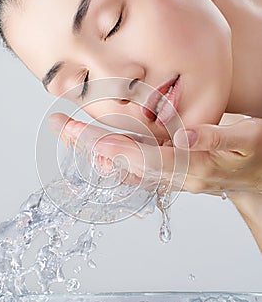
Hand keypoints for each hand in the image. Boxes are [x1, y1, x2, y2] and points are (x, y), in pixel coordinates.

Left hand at [49, 113, 261, 194]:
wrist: (259, 175)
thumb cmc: (257, 155)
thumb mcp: (248, 141)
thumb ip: (216, 139)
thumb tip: (185, 136)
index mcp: (193, 169)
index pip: (147, 159)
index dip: (118, 148)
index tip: (90, 137)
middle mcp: (175, 175)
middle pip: (125, 162)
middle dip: (91, 144)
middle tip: (60, 125)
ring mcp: (169, 173)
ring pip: (124, 162)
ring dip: (94, 147)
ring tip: (66, 130)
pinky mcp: (168, 167)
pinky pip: (134, 162)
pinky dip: (112, 152)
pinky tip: (92, 144)